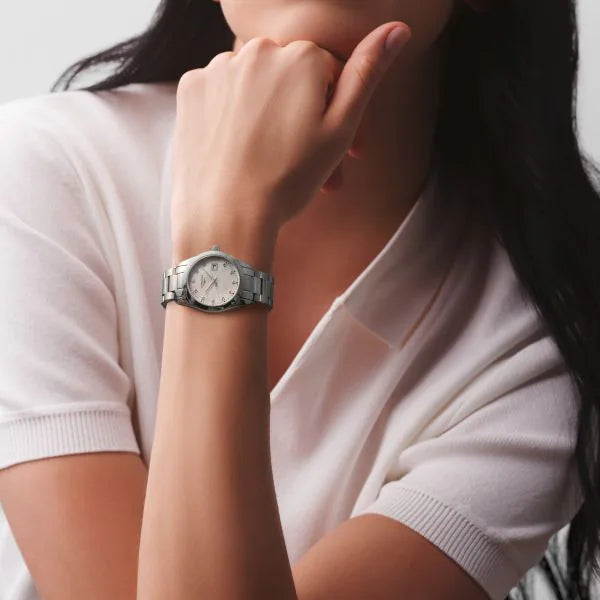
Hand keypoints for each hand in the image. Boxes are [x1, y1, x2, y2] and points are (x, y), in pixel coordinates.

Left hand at [170, 21, 411, 251]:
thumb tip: (397, 28)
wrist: (227, 215)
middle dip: (301, 114)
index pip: (326, 72)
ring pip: (254, 84)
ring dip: (266, 113)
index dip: (334, 112)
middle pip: (288, 77)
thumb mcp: (340, 130)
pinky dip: (232, 113)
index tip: (340, 148)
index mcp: (302, 56)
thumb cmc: (289, 179)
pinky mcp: (190, 87)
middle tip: (307, 162)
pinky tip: (238, 146)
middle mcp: (257, 49)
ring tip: (273, 159)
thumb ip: (366, 74)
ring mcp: (219, 67)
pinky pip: (221, 91)